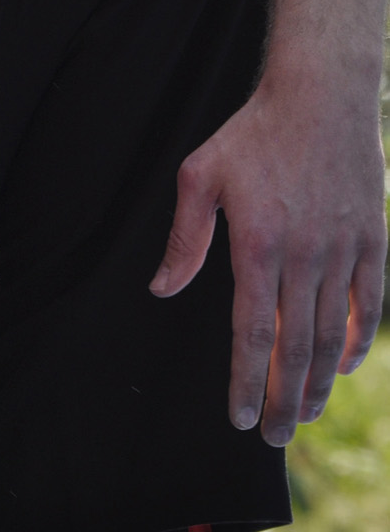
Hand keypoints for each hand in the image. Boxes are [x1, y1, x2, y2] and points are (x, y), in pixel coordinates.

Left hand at [150, 73, 386, 444]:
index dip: (247, 381)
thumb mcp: (199, 176)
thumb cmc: (253, 134)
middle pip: (294, 348)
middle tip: (272, 437)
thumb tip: (162, 289)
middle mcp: (305, 257)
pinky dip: (357, 340)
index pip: (252, 334)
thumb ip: (184, 239)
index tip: (239, 417)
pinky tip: (343, 367)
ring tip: (303, 414)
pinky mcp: (372, 240)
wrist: (322, 94)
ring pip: (332, 335)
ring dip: (318, 381)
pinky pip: (368, 303)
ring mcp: (344, 250)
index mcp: (258, 247)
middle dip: (283, 400)